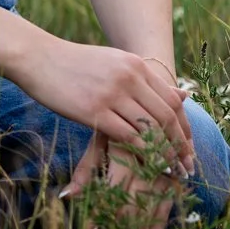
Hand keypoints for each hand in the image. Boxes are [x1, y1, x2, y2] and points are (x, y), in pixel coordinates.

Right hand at [29, 35, 194, 172]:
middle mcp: (129, 77)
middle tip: (187, 167)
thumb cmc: (76, 63)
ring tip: (169, 171)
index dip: (184, 127)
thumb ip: (145, 80)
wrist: (39, 57)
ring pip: (149, 128)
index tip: (190, 148)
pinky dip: (139, 153)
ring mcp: (112, 94)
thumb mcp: (115, 62)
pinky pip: (126, 136)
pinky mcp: (94, 111)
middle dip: (179, 145)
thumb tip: (183, 95)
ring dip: (162, 153)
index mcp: (136, 65)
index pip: (172, 100)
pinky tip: (144, 165)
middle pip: (165, 116)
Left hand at [61, 129, 187, 228]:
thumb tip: (65, 197)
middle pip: (131, 206)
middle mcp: (149, 163)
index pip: (110, 192)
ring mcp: (165, 172)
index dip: (100, 216)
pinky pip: (166, 208)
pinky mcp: (176, 178)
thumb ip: (86, 169)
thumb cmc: (121, 122)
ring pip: (150, 210)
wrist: (157, 102)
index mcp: (127, 151)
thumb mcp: (101, 139)